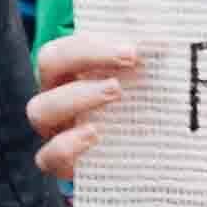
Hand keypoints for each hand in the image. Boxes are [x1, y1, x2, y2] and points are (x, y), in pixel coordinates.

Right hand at [32, 31, 147, 184]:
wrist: (142, 160)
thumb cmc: (139, 109)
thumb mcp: (142, 82)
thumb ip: (148, 61)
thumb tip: (167, 42)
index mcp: (72, 69)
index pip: (67, 44)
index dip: (96, 43)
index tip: (135, 48)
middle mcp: (57, 94)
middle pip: (49, 62)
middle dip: (88, 55)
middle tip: (130, 59)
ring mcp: (54, 129)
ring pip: (40, 109)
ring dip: (77, 96)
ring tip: (116, 92)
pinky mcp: (60, 164)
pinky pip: (46, 157)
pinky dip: (66, 146)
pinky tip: (94, 136)